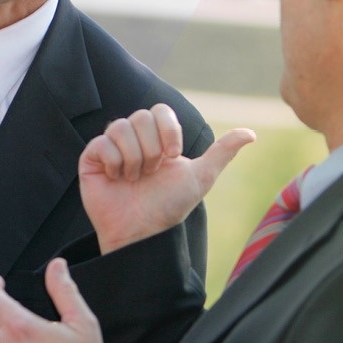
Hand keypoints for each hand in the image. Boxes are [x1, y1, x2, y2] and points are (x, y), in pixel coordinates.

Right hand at [80, 104, 255, 252]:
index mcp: (156, 137)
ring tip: (135, 179)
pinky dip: (115, 162)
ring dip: (134, 158)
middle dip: (152, 149)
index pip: (160, 110)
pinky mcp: (91, 159)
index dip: (168, 131)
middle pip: (141, 117)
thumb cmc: (169, 206)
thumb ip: (222, 152)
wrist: (143, 231)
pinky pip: (101, 143)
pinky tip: (118, 178)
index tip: (172, 156)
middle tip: (151, 172)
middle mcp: (132, 138)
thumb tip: (251, 134)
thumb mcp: (201, 176)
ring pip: (120, 127)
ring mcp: (110, 147)